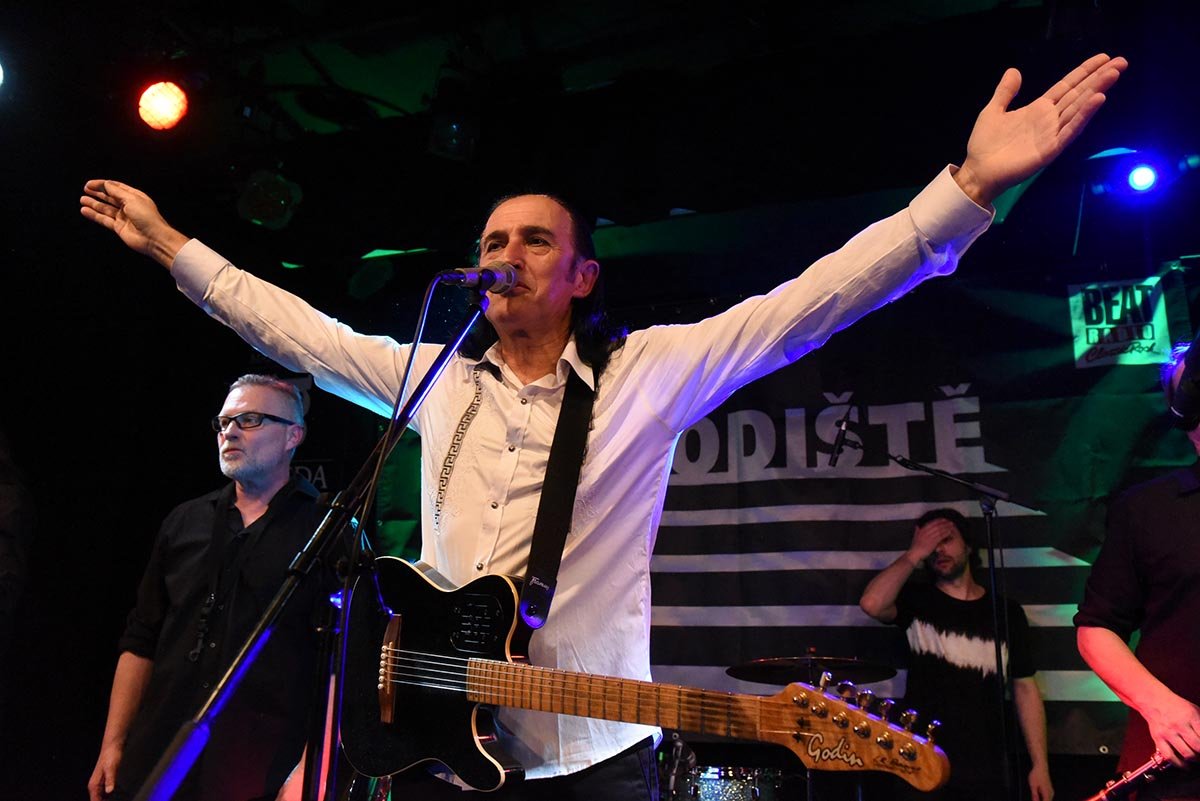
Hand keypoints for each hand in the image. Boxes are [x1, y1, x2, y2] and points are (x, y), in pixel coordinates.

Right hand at [79, 179, 189, 267]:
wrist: (154, 238)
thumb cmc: (147, 217)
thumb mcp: (131, 199)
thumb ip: (116, 192)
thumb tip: (105, 184)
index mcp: (135, 196)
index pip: (116, 187)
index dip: (103, 184)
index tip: (89, 184)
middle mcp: (129, 206)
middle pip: (110, 197)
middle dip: (98, 193)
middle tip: (85, 189)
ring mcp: (124, 217)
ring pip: (106, 209)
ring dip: (94, 204)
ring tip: (82, 199)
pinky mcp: (119, 227)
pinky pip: (104, 219)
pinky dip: (94, 215)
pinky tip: (85, 211)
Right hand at [88, 742, 122, 800]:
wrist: (113, 746)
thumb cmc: (111, 755)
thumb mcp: (111, 768)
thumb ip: (110, 780)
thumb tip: (109, 791)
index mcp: (93, 785)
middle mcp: (95, 785)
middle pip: (97, 800)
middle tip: (116, 800)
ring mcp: (100, 783)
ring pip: (102, 798)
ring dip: (108, 800)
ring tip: (117, 799)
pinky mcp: (106, 780)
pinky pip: (106, 793)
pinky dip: (110, 796)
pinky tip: (117, 796)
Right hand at [905, 517, 955, 565]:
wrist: (915, 553)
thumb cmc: (915, 546)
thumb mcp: (915, 537)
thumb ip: (917, 531)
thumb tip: (917, 526)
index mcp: (922, 530)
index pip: (931, 523)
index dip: (938, 521)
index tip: (944, 519)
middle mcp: (926, 532)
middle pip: (937, 526)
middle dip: (944, 523)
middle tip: (950, 522)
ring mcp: (929, 537)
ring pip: (939, 531)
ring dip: (946, 527)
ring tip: (951, 526)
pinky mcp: (932, 543)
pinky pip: (940, 537)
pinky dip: (945, 534)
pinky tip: (949, 532)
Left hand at [955, 53, 1127, 205]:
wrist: (977, 171)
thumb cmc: (985, 144)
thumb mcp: (993, 111)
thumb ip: (1005, 92)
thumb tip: (1014, 71)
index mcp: (1038, 109)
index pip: (1067, 86)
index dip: (1084, 72)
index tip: (1103, 57)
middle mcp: (1050, 120)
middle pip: (1079, 94)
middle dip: (1099, 78)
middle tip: (1121, 62)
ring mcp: (1052, 134)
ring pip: (1079, 108)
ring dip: (1096, 90)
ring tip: (1113, 74)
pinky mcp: (1050, 149)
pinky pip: (1070, 130)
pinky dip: (1084, 115)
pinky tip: (1098, 99)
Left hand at [1028, 762, 1053, 800]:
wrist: (1041, 766)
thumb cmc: (1037, 775)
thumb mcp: (1033, 785)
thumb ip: (1034, 795)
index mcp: (1047, 793)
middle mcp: (1051, 793)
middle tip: (1035, 799)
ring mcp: (1051, 791)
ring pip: (1048, 799)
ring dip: (1043, 799)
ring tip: (1036, 797)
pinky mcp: (1049, 789)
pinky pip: (1047, 796)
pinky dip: (1043, 798)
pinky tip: (1038, 795)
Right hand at [1144, 693, 1199, 766]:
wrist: (1154, 701)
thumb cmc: (1176, 706)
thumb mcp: (1195, 710)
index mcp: (1190, 716)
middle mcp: (1179, 725)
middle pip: (1198, 747)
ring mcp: (1168, 733)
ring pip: (1187, 754)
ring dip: (1195, 760)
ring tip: (1197, 759)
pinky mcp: (1158, 739)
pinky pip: (1170, 756)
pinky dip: (1179, 764)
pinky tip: (1184, 765)